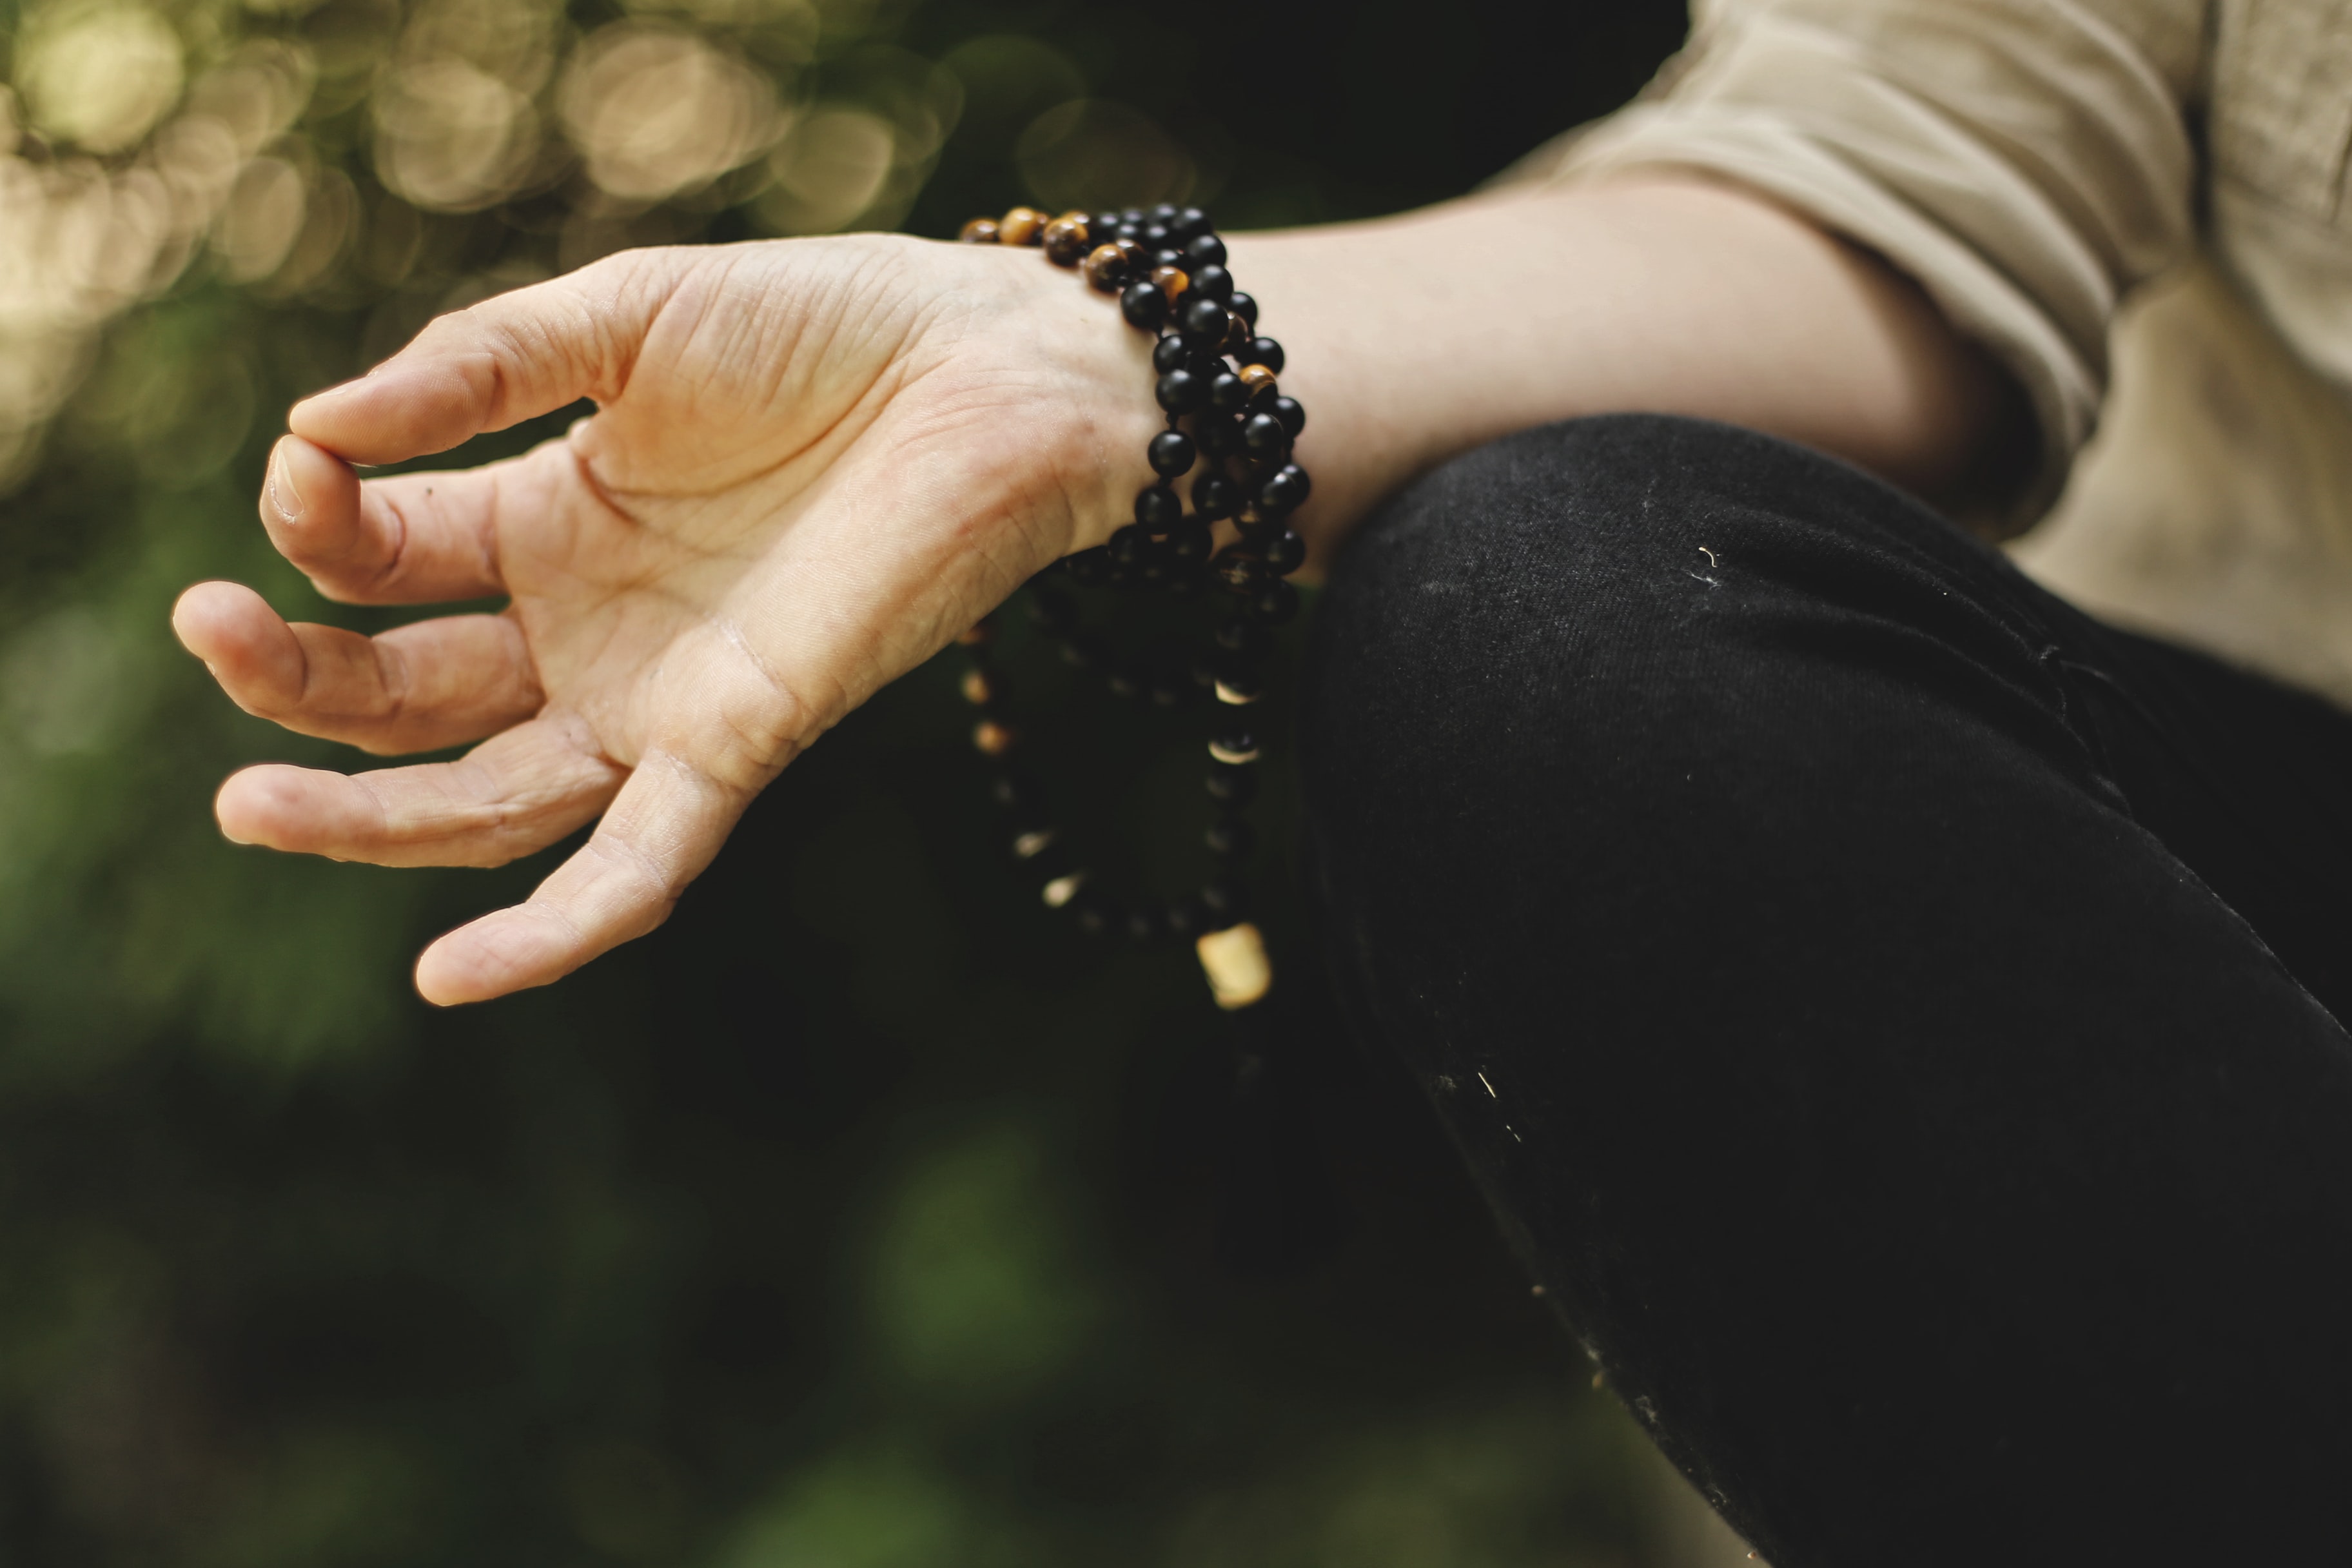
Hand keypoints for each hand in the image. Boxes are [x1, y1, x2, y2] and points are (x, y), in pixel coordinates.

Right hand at [172, 236, 1161, 1004]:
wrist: (987, 372)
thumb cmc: (820, 326)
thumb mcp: (622, 322)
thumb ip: (475, 370)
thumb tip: (315, 428)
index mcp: (544, 521)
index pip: (383, 559)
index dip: (322, 526)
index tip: (301, 472)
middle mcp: (588, 628)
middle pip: (407, 696)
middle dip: (298, 682)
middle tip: (206, 634)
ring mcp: (658, 699)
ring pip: (486, 799)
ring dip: (366, 819)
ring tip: (246, 807)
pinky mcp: (739, 746)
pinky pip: (635, 866)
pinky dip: (553, 930)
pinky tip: (449, 978)